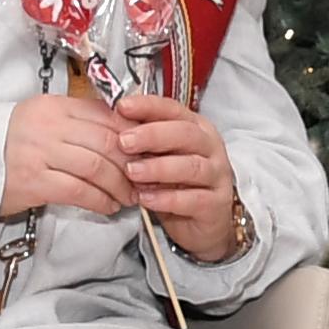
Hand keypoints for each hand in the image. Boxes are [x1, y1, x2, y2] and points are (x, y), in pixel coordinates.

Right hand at [1, 92, 136, 217]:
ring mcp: (40, 153)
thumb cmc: (10, 144)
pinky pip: (79, 191)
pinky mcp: (33, 182)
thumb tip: (123, 132)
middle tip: (143, 179)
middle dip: (132, 163)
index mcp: (55, 106)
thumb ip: (78, 123)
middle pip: (107, 141)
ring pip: (97, 167)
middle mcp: (49, 125)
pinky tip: (108, 206)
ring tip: (128, 197)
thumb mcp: (43, 121)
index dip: (133, 135)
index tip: (146, 151)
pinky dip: (100, 200)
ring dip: (119, 185)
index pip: (105, 115)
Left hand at [111, 93, 242, 261]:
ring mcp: (217, 177)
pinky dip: (166, 198)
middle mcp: (210, 149)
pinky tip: (145, 198)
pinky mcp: (215, 205)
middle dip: (153, 135)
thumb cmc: (177, 183)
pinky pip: (193, 199)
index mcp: (196, 129)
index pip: (174, 109)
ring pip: (191, 167)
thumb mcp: (159, 157)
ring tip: (131, 172)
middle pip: (186, 134)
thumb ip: (142, 140)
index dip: (148, 106)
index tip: (122, 107)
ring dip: (158, 168)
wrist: (201, 222)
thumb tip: (112, 122)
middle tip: (124, 142)